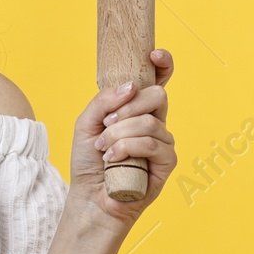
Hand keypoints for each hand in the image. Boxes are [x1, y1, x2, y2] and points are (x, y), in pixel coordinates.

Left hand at [67, 49, 176, 230]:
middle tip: (107, 125)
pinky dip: (127, 148)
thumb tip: (130, 86)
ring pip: (150, 122)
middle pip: (157, 95)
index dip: (163, 64)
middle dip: (127, 109)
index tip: (154, 55)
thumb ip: (104, 101)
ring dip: (119, 134)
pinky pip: (153, 144)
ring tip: (103, 149)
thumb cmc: (88, 162)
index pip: (158, 81)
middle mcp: (153, 123)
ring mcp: (162, 143)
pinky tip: (113, 159)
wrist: (90, 198)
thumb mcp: (86, 124)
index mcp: (137, 110)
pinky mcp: (167, 163)